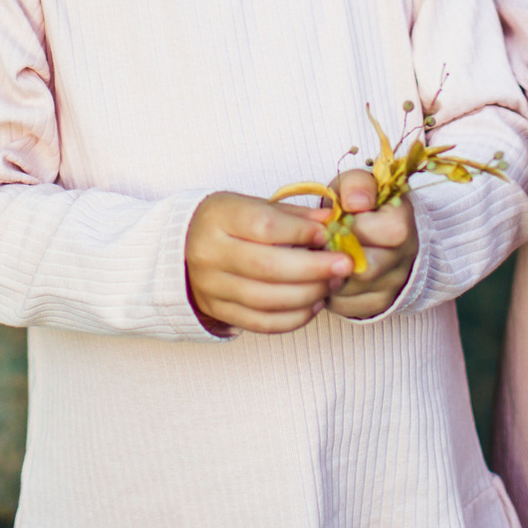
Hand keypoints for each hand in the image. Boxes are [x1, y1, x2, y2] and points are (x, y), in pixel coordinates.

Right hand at [184, 191, 356, 335]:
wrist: (182, 249)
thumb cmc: (226, 222)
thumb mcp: (252, 205)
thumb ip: (291, 214)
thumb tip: (329, 221)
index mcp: (218, 217)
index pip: (264, 227)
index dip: (301, 231)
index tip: (327, 233)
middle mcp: (210, 253)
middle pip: (268, 267)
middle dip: (314, 268)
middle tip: (344, 265)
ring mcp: (212, 287)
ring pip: (267, 299)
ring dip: (308, 294)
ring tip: (332, 283)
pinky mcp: (219, 312)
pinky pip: (261, 323)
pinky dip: (293, 318)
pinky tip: (313, 304)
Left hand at [324, 167, 416, 318]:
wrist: (369, 230)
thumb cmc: (358, 206)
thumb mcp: (357, 184)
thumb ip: (357, 185)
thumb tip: (356, 203)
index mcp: (404, 224)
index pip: (387, 232)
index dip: (353, 225)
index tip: (337, 220)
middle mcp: (405, 259)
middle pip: (366, 269)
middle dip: (335, 255)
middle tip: (320, 243)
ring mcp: (393, 286)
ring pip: (352, 291)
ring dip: (327, 274)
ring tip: (319, 257)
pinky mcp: (377, 305)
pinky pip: (345, 306)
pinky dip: (328, 292)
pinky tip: (325, 274)